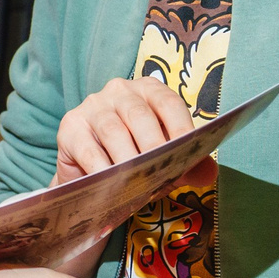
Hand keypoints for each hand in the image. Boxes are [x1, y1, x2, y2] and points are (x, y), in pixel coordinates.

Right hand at [53, 75, 200, 184]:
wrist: (88, 172)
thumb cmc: (131, 157)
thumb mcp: (162, 159)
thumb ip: (186, 164)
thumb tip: (208, 173)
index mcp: (148, 91)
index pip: (168, 103)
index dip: (180, 126)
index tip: (190, 151)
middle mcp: (119, 91)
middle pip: (139, 115)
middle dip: (154, 146)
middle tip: (162, 173)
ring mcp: (92, 106)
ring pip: (113, 131)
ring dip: (127, 160)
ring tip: (137, 184)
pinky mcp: (70, 126)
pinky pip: (88, 149)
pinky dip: (101, 170)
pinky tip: (110, 186)